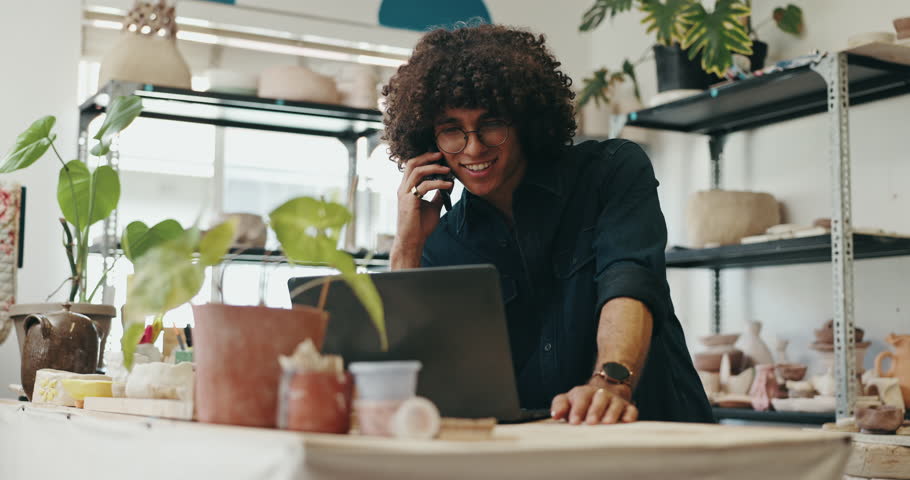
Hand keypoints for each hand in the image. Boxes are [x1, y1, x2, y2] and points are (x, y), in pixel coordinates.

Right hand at [390, 152, 453, 268]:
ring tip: (447, 170)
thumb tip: (448, 184)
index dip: (425, 158)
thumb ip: (438, 195)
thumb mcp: (433, 207)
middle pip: (412, 163)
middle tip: (441, 155)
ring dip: (434, 168)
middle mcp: (403, 188)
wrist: (412, 241)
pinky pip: (424, 186)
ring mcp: (404, 194)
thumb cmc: (421, 226)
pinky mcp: (409, 201)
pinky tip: (448, 185)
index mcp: (407, 188)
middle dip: (427, 157)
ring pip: (417, 171)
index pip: (413, 166)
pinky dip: (438, 183)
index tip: (439, 157)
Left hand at [550, 381, 637, 424]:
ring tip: (607, 423)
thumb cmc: (581, 402)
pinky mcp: (627, 408)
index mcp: (585, 392)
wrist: (602, 394)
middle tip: (590, 423)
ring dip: (611, 413)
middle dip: (595, 411)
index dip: (577, 409)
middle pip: (600, 399)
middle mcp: (601, 394)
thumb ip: (559, 406)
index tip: (574, 422)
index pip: (581, 397)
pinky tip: (626, 421)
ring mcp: (615, 401)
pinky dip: (629, 415)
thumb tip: (555, 414)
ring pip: (615, 404)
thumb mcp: (567, 400)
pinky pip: (631, 410)